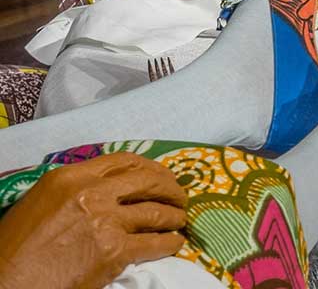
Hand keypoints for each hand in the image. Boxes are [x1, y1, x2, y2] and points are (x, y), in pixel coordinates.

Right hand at [0, 152, 186, 288]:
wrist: (4, 283)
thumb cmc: (13, 250)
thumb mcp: (39, 204)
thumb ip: (73, 191)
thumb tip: (104, 190)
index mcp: (70, 178)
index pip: (123, 161)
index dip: (150, 167)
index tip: (161, 174)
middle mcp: (91, 193)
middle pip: (148, 181)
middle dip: (170, 188)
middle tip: (179, 196)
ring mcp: (105, 221)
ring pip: (156, 212)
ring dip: (174, 216)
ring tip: (179, 220)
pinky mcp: (113, 252)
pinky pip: (154, 243)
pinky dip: (169, 243)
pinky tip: (173, 244)